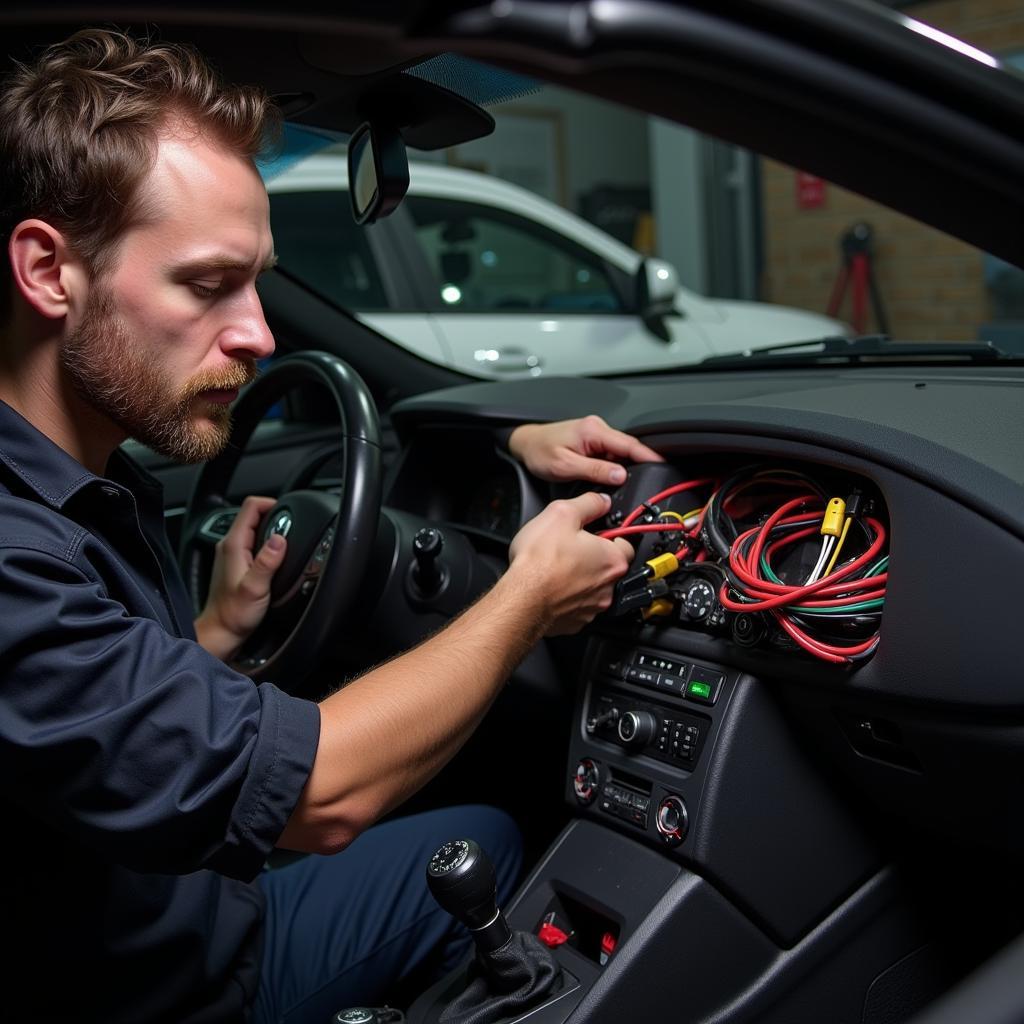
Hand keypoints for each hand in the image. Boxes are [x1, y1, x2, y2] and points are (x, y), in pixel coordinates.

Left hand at [194, 495, 287, 661]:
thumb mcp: (255, 588)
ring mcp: (232, 554)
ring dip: (272, 529)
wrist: (222, 632)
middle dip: (275, 516)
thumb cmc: (235, 614)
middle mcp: (230, 546)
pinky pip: (254, 542)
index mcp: (233, 545)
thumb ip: (267, 562)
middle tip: (293, 528)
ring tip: (287, 541)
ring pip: (254, 528)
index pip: (250, 506)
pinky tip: (277, 557)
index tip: (288, 512)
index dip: (271, 502)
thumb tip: (280, 539)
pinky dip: (267, 543)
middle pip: (254, 515)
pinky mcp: (237, 563)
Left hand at [508, 415, 662, 485]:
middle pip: (627, 448)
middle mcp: (597, 428)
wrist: (524, 444)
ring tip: (631, 483)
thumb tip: (620, 475)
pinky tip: (614, 478)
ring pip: (619, 452)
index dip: (648, 455)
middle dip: (639, 464)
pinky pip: (610, 454)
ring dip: (626, 466)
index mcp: (593, 430)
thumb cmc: (540, 451)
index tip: (663, 465)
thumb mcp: (566, 466)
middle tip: (651, 481)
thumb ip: (595, 470)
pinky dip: (615, 466)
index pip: (628, 443)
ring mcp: (595, 434)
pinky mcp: (592, 441)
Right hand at [508, 491, 633, 634]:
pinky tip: (552, 585)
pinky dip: (568, 596)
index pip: (627, 542)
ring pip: (593, 587)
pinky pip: (577, 605)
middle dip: (593, 555)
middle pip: (609, 565)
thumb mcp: (562, 513)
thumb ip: (588, 503)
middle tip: (571, 546)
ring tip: (557, 566)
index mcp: (612, 559)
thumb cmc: (539, 562)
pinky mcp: (576, 622)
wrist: (521, 599)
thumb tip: (600, 501)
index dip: (611, 532)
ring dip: (580, 577)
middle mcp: (608, 587)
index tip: (597, 530)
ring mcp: (592, 608)